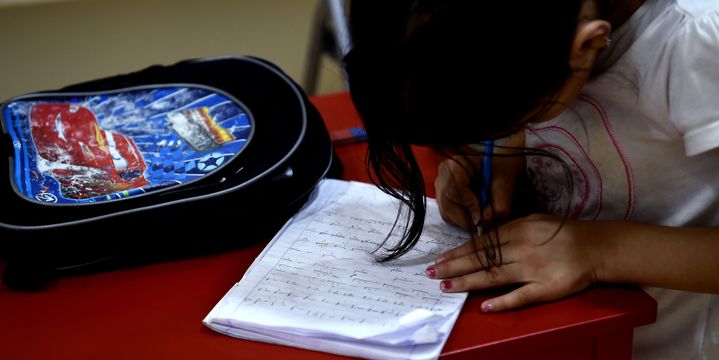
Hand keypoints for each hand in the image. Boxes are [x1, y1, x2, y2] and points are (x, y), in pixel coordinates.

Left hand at [427, 214, 604, 311]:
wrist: (596, 246)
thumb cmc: (562, 232)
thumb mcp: (533, 220)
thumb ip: (509, 228)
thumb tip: (482, 236)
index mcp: (517, 230)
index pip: (480, 244)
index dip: (458, 252)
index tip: (439, 259)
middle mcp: (521, 248)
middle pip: (481, 260)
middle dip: (454, 267)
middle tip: (432, 273)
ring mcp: (533, 269)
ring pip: (494, 276)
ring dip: (468, 282)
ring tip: (446, 287)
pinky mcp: (546, 287)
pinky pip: (522, 296)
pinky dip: (503, 302)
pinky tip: (485, 306)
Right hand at [435, 149, 524, 230]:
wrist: (499, 169)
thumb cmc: (502, 173)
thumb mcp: (506, 186)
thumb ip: (499, 206)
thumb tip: (485, 222)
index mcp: (456, 164)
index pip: (454, 189)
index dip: (467, 205)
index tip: (481, 217)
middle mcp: (443, 174)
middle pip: (447, 203)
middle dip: (465, 218)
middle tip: (481, 224)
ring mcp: (440, 186)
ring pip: (446, 212)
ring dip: (464, 220)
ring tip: (480, 219)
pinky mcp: (442, 198)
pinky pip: (448, 215)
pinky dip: (461, 220)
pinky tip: (474, 215)